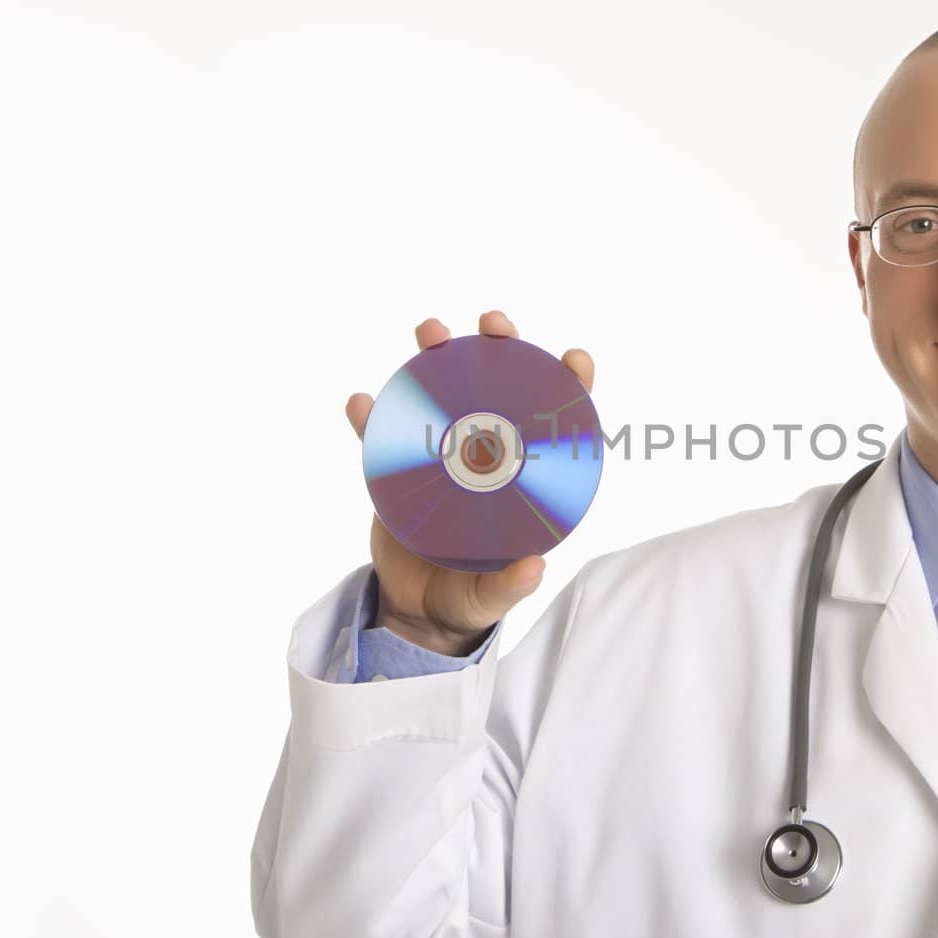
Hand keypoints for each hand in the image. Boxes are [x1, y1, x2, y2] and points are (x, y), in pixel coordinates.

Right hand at [345, 310, 595, 655]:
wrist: (416, 612)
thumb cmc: (468, 600)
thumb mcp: (489, 599)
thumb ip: (509, 587)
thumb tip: (534, 569)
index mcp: (521, 480)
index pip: (555, 423)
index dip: (570, 387)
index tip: (575, 358)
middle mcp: (486, 456)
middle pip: (499, 388)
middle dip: (500, 348)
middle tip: (493, 325)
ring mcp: (442, 456)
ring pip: (441, 393)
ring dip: (436, 356)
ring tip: (430, 332)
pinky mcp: (398, 469)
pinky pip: (382, 435)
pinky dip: (371, 416)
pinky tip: (362, 402)